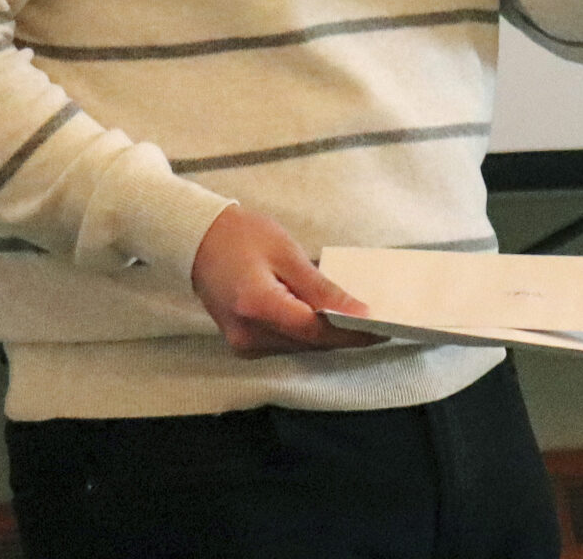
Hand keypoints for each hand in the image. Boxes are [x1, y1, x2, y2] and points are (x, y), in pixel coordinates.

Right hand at [189, 204, 375, 357]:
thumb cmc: (241, 237)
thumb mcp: (286, 254)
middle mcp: (248, 335)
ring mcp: (244, 344)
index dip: (352, 333)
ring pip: (301, 347)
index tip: (385, 329)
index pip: (315, 331)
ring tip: (364, 320)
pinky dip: (311, 333)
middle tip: (384, 323)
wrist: (197, 242)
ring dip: (331, 335)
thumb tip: (358, 313)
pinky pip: (288, 343)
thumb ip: (321, 289)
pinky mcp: (245, 344)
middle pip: (310, 343)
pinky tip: (331, 319)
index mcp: (256, 307)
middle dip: (347, 335)